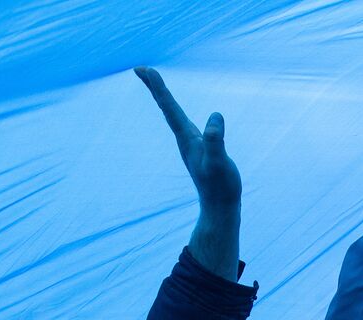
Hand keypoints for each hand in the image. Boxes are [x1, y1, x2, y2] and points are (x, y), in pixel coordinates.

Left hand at [135, 68, 240, 208]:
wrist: (220, 207)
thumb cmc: (221, 186)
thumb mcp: (219, 162)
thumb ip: (216, 141)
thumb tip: (215, 118)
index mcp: (187, 139)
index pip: (169, 108)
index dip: (158, 87)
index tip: (145, 69)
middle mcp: (184, 139)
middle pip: (166, 108)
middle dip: (155, 88)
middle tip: (140, 69)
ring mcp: (190, 145)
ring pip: (172, 115)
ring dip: (163, 98)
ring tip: (155, 84)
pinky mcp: (198, 149)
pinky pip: (182, 124)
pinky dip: (176, 112)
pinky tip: (177, 114)